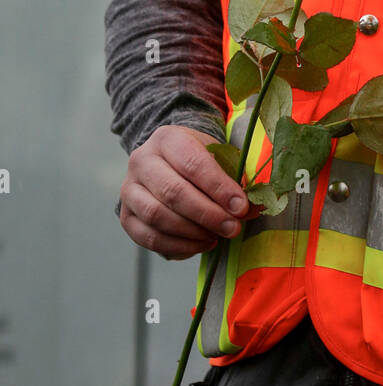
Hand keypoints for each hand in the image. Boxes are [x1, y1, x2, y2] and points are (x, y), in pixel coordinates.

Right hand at [119, 124, 254, 260]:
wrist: (169, 162)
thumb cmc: (199, 160)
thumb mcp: (218, 157)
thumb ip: (235, 178)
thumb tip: (254, 207)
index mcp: (167, 139)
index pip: (193, 164)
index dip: (219, 188)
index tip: (241, 207)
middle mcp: (141, 160)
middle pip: (174, 192)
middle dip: (208, 214)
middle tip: (233, 228)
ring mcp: (129, 189)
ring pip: (157, 216)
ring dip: (192, 232)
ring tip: (218, 237)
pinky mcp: (126, 216)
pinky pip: (149, 238)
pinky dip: (178, 246)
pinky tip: (201, 244)